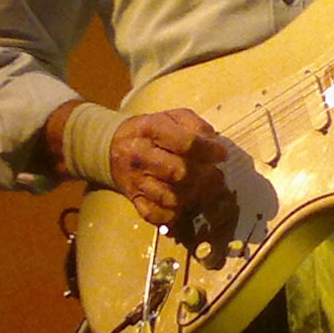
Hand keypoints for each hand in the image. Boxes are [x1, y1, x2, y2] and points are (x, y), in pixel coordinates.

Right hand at [110, 108, 227, 226]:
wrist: (112, 146)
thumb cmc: (151, 131)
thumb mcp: (172, 117)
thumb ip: (196, 126)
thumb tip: (215, 144)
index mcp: (151, 129)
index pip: (187, 144)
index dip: (210, 152)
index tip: (221, 155)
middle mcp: (141, 155)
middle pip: (180, 173)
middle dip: (203, 175)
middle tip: (214, 174)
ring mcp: (136, 180)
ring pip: (171, 197)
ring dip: (192, 195)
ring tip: (199, 187)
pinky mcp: (134, 199)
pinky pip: (156, 215)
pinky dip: (172, 214)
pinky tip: (181, 204)